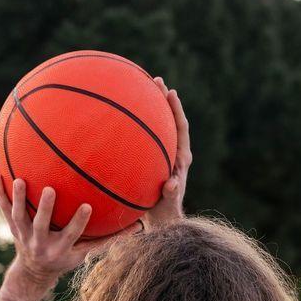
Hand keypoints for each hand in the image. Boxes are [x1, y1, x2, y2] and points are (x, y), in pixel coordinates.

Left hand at [0, 175, 122, 300]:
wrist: (33, 272)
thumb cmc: (65, 258)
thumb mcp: (86, 254)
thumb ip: (108, 240)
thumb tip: (138, 227)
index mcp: (60, 249)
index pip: (71, 235)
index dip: (78, 222)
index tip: (87, 206)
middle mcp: (40, 243)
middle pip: (41, 225)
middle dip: (44, 209)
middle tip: (49, 189)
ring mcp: (24, 236)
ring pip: (19, 216)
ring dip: (18, 199)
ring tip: (19, 179)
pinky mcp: (12, 228)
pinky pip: (4, 209)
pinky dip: (0, 194)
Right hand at [143, 77, 191, 229]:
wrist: (161, 220)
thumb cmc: (163, 213)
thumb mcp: (166, 205)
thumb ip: (170, 194)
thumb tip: (171, 184)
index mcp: (181, 159)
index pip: (180, 128)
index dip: (176, 110)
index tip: (170, 92)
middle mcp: (174, 153)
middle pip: (169, 120)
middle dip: (163, 99)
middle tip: (154, 80)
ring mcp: (162, 155)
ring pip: (157, 127)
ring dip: (150, 108)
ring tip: (139, 88)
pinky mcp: (151, 160)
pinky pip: (144, 138)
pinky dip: (135, 125)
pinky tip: (119, 117)